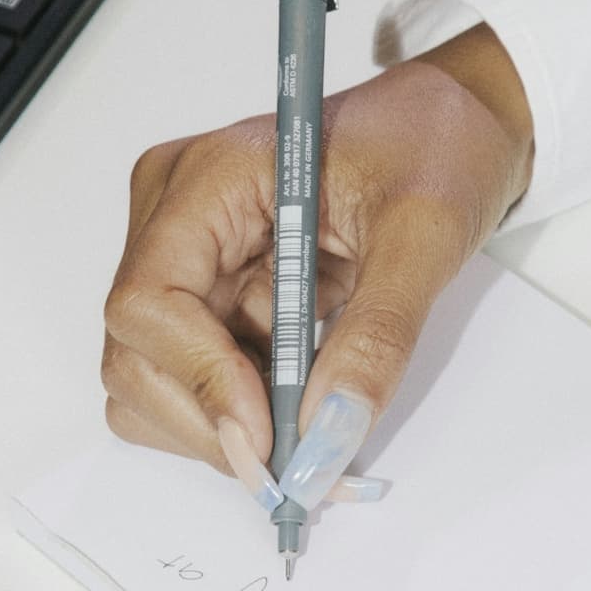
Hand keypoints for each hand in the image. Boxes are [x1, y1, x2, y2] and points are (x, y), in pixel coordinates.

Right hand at [103, 25, 532, 499]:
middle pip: (133, 354)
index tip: (266, 438)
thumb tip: (329, 434)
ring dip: (221, 427)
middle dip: (210, 424)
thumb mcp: (424, 235)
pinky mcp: (208, 290)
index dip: (199, 380)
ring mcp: (184, 256)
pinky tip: (297, 407)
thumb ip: (376, 337)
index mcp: (208, 177)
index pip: (148, 300)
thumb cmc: (436, 145)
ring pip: (150, 381)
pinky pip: (189, 378)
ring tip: (307, 431)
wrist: (457, 124)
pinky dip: (235, 416)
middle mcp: (172, 214)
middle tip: (295, 467)